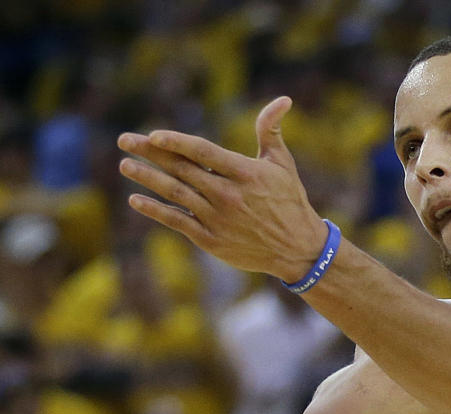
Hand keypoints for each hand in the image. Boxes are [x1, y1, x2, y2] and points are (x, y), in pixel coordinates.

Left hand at [117, 97, 327, 281]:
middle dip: (149, 153)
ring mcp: (218, 219)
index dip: (175, 141)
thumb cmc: (289, 200)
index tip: (153, 135)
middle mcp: (228, 195)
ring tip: (126, 165)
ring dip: (146, 178)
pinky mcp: (212, 240)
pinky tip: (136, 199)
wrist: (298, 249)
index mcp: (245, 173)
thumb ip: (271, 130)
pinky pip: (177, 221)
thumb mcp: (283, 164)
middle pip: (181, 169)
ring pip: (174, 193)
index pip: (202, 151)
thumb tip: (283, 99)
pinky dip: (154, 210)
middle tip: (124, 140)